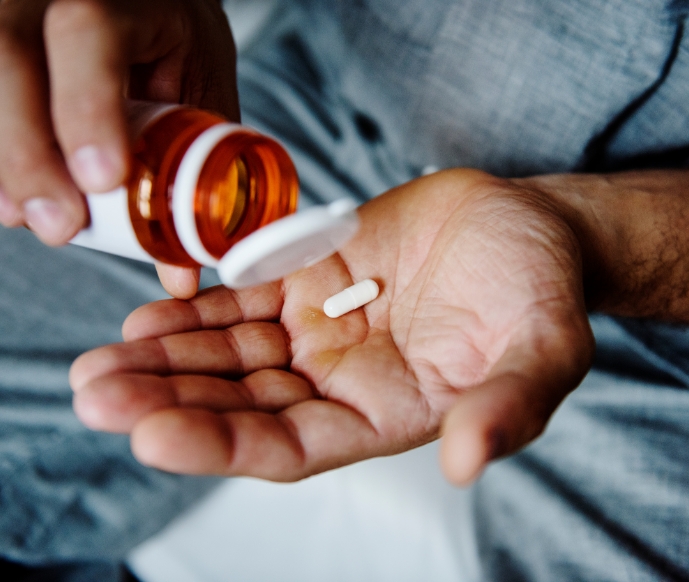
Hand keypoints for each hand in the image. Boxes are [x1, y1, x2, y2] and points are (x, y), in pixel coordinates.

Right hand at [0, 0, 236, 295]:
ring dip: (3, 158)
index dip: (88, 107)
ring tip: (26, 218)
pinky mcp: (0, 44)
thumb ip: (196, 172)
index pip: (91, 31)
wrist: (149, 4)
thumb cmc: (177, 46)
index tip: (102, 181)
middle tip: (58, 227)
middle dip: (27, 151)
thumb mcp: (201, 97)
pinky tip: (8, 197)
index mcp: (127, 2)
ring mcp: (15, 11)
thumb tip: (181, 276)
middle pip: (11, 53)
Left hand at [70, 169, 593, 483]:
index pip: (292, 447)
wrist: (526, 228)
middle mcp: (341, 380)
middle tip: (97, 395)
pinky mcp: (312, 277)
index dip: (224, 444)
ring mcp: (321, 329)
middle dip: (169, 401)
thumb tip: (468, 460)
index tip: (154, 436)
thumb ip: (507, 407)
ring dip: (167, 358)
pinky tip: (148, 317)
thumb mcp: (544, 352)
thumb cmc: (541, 293)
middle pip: (242, 402)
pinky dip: (197, 308)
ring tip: (103, 361)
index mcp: (387, 415)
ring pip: (230, 353)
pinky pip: (243, 298)